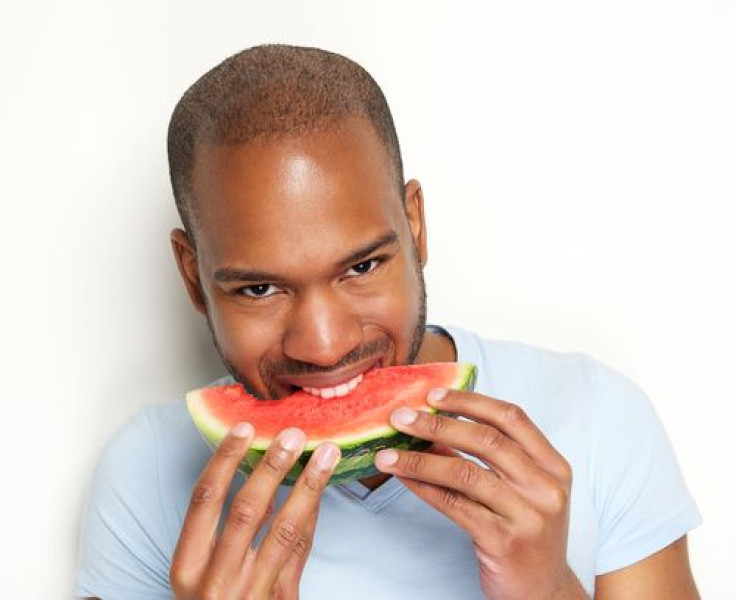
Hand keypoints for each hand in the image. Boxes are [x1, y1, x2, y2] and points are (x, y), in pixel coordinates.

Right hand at [170, 423, 339, 598]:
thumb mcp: (198, 572)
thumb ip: (219, 530)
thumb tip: (251, 470)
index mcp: (187, 566)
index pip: (204, 500)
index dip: (224, 459)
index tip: (244, 428)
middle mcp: (215, 579)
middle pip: (247, 509)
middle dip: (272, 467)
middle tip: (293, 433)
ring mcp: (251, 592)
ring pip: (284, 529)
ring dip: (307, 487)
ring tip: (325, 455)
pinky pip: (301, 553)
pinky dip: (312, 519)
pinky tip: (321, 493)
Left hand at [374, 390, 587, 599]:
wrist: (544, 594)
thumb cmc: (526, 533)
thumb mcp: (522, 490)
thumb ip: (491, 458)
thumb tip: (435, 425)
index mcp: (553, 465)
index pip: (511, 417)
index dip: (470, 401)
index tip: (434, 394)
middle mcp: (546, 486)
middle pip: (486, 440)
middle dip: (438, 423)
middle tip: (402, 417)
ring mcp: (528, 515)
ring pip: (465, 472)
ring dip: (420, 458)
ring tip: (388, 452)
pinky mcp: (504, 541)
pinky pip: (454, 505)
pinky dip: (424, 487)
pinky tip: (403, 478)